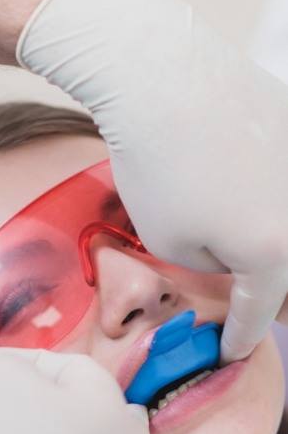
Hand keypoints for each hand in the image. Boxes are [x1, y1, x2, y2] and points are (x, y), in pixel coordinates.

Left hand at [17, 0, 287, 362]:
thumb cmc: (157, 169)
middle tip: (250, 309)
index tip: (229, 353)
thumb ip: (212, 264)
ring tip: (248, 249)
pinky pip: (285, 185)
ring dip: (270, 247)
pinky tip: (245, 194)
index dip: (240, 338)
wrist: (164, 80)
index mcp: (274, 254)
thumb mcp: (172, 243)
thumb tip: (231, 256)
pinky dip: (271, 200)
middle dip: (271, 299)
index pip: (259, 313)